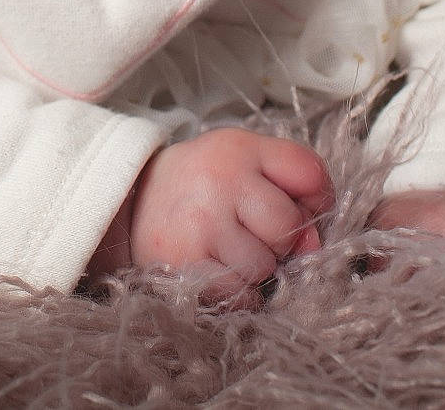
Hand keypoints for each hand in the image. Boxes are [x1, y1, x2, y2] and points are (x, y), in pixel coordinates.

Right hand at [93, 128, 332, 305]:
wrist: (128, 203)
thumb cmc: (201, 185)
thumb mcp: (243, 161)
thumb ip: (293, 187)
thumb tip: (312, 244)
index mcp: (240, 149)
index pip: (310, 173)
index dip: (316, 199)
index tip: (296, 206)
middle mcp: (220, 181)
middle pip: (290, 227)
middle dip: (278, 239)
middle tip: (247, 230)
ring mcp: (202, 224)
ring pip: (266, 266)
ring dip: (254, 268)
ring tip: (225, 250)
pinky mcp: (185, 265)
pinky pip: (240, 295)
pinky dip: (237, 294)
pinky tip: (217, 273)